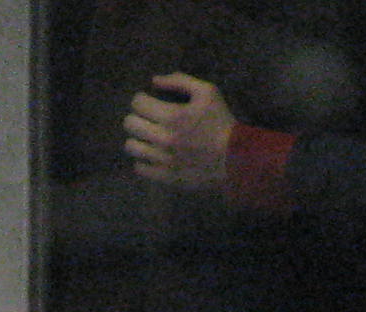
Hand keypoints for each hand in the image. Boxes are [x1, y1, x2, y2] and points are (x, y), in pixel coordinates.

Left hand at [123, 73, 234, 192]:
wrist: (235, 159)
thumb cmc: (221, 122)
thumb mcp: (207, 92)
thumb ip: (180, 81)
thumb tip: (154, 81)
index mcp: (172, 116)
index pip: (137, 103)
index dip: (142, 99)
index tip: (150, 102)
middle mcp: (163, 138)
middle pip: (130, 124)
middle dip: (137, 117)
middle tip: (148, 120)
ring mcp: (163, 160)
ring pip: (131, 146)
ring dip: (138, 139)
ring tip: (149, 138)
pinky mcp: (166, 177)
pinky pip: (139, 168)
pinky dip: (143, 160)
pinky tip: (154, 156)